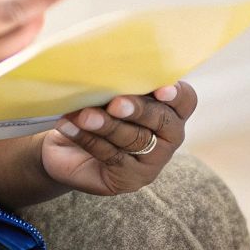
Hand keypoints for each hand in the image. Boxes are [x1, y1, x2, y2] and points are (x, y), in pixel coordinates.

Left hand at [40, 81, 197, 196]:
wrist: (64, 145)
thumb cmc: (95, 109)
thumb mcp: (110, 92)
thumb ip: (121, 85)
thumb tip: (114, 69)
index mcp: (171, 110)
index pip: (186, 100)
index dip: (176, 94)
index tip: (160, 90)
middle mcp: (168, 137)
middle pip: (163, 121)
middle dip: (139, 110)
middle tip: (115, 104)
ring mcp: (151, 162)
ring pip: (135, 139)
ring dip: (107, 125)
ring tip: (85, 115)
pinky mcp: (129, 180)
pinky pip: (112, 156)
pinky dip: (88, 139)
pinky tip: (71, 125)